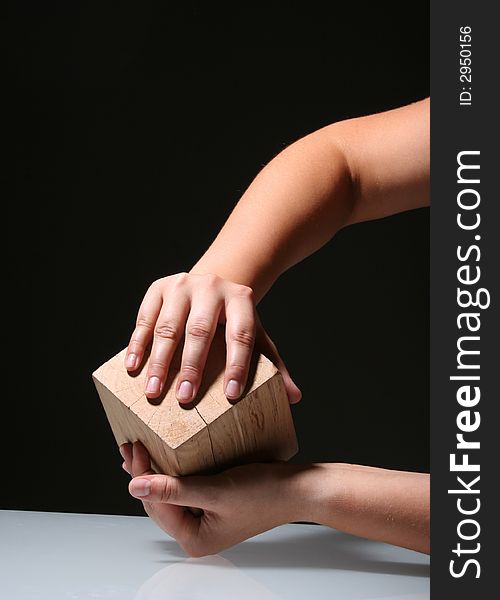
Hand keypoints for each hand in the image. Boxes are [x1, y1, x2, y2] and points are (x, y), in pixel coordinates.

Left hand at [120, 441, 313, 556]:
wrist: (298, 489)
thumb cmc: (265, 493)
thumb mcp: (215, 490)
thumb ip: (173, 490)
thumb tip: (135, 488)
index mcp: (195, 538)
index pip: (155, 504)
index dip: (141, 474)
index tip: (134, 447)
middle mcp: (198, 532)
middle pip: (158, 502)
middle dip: (143, 473)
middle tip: (130, 446)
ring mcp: (206, 518)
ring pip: (169, 493)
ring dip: (155, 470)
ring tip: (139, 450)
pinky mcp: (214, 503)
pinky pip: (185, 486)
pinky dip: (173, 470)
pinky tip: (166, 456)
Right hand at [124, 272, 300, 403]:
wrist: (212, 284)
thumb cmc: (234, 320)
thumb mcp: (256, 335)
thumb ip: (273, 364)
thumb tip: (294, 396)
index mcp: (241, 299)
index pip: (242, 334)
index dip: (238, 364)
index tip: (232, 394)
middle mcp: (211, 287)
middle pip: (200, 330)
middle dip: (192, 366)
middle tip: (184, 399)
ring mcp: (182, 285)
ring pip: (168, 326)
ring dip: (159, 361)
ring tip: (153, 392)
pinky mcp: (157, 288)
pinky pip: (144, 318)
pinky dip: (137, 344)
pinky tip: (133, 367)